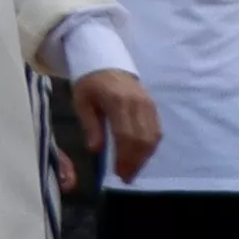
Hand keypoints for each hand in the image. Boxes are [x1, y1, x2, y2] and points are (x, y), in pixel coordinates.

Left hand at [73, 67, 162, 182]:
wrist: (106, 61)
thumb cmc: (90, 83)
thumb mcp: (82, 102)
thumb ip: (90, 126)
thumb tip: (95, 150)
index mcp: (117, 102)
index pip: (125, 135)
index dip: (124, 157)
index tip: (119, 174)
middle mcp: (137, 104)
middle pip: (142, 139)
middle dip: (135, 162)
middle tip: (127, 177)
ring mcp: (148, 104)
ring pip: (153, 137)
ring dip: (144, 157)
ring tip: (133, 170)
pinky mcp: (153, 106)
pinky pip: (156, 130)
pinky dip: (150, 146)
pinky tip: (141, 156)